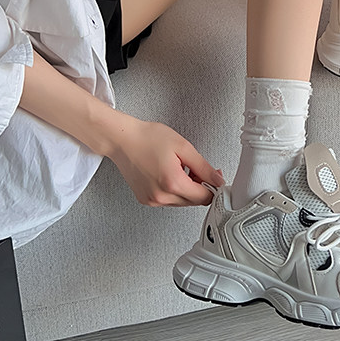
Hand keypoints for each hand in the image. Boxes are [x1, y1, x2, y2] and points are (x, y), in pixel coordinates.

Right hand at [104, 111, 224, 206]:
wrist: (122, 140)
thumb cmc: (148, 138)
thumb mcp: (183, 147)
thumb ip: (204, 167)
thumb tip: (218, 180)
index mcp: (172, 183)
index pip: (205, 197)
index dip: (214, 186)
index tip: (215, 176)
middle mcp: (161, 197)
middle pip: (194, 201)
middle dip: (201, 186)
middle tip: (195, 166)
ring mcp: (152, 200)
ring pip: (182, 202)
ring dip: (187, 188)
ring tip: (180, 168)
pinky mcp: (145, 200)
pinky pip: (169, 200)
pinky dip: (174, 190)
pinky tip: (169, 174)